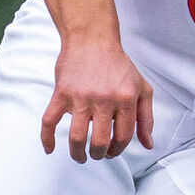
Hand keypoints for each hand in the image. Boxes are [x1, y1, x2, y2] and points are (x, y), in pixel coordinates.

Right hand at [39, 0, 154, 161]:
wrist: (92, 39)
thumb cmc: (118, 65)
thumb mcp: (142, 88)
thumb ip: (146, 118)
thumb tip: (148, 144)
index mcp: (125, 99)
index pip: (124, 136)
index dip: (119, 149)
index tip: (113, 152)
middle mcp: (104, 99)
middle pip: (101, 141)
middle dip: (100, 154)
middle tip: (98, 154)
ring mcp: (81, 97)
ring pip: (77, 137)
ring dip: (78, 153)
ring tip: (81, 156)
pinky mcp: (61, 94)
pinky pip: (50, 121)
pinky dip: (47, 138)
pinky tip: (50, 149)